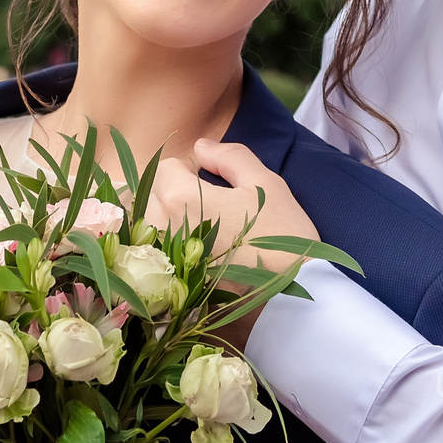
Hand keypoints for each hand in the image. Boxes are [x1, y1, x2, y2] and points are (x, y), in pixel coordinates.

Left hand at [148, 140, 320, 348]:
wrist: (290, 296)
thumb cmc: (281, 235)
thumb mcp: (264, 184)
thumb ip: (229, 157)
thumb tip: (200, 147)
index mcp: (180, 198)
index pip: (165, 168)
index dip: (189, 169)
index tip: (212, 182)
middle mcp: (163, 227)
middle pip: (151, 196)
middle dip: (173, 193)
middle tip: (208, 203)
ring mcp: (164, 258)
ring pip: (151, 226)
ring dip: (169, 220)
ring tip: (203, 227)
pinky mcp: (171, 283)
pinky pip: (157, 255)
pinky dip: (170, 249)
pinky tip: (199, 253)